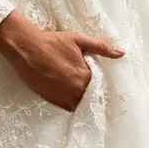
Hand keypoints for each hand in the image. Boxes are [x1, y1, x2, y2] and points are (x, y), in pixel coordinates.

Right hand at [0, 10, 124, 111]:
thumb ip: (101, 47)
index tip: (98, 80)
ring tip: (78, 90)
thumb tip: (121, 53)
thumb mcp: (79, 40)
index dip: (98, 82)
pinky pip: (67, 107)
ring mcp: (63, 97)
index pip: (99, 85)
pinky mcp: (52, 100)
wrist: (26, 49)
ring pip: (79, 104)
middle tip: (85, 84)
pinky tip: (69, 95)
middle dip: (90, 91)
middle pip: (89, 96)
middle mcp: (76, 90)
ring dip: (81, 99)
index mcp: (84, 76)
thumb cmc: (52, 42)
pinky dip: (70, 103)